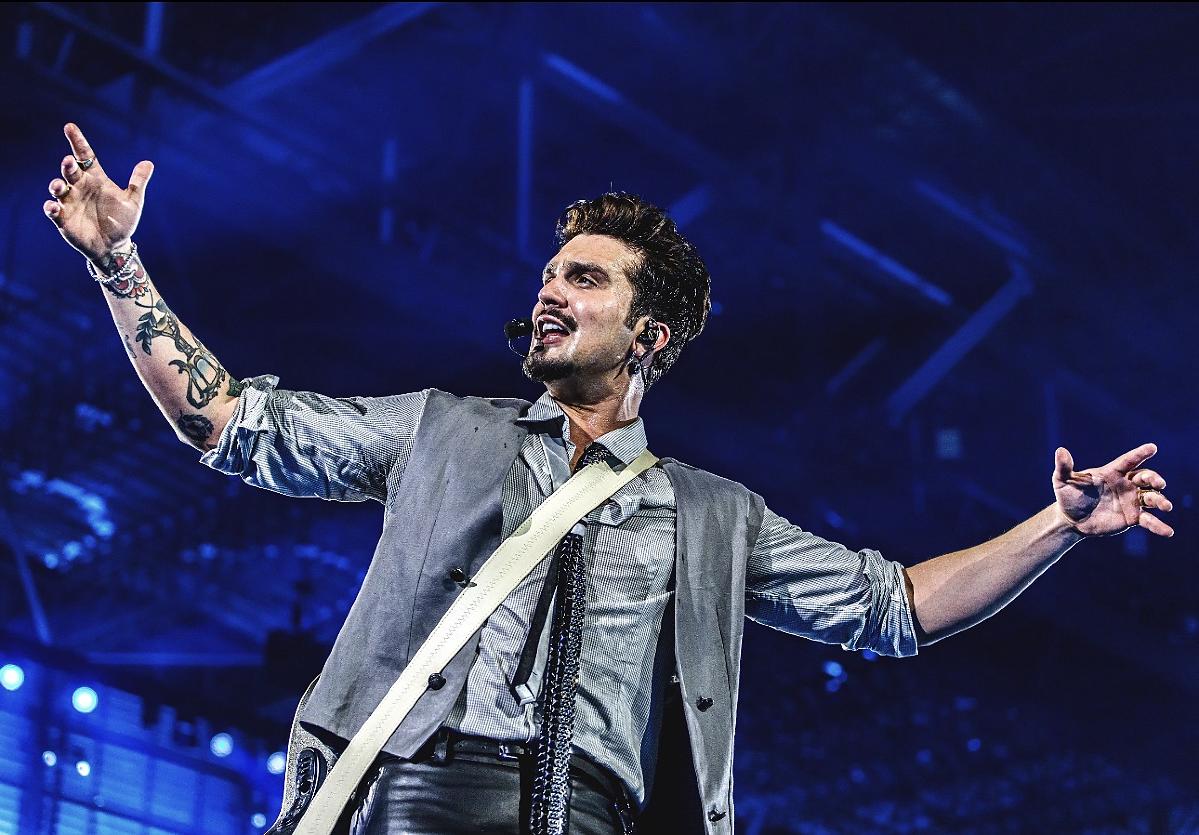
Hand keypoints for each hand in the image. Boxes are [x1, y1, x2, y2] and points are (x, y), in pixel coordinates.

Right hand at [43, 123, 153, 264]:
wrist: (114, 246)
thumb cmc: (122, 221)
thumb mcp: (133, 201)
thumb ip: (137, 182)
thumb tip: (149, 162)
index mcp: (96, 179)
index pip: (85, 156)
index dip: (78, 141)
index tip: (70, 127)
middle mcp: (80, 187)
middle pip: (70, 171)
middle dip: (68, 165)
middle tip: (70, 161)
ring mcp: (70, 202)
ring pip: (58, 188)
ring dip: (57, 185)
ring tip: (60, 185)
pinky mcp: (63, 218)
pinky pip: (53, 211)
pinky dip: (51, 208)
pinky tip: (54, 207)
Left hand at [1053, 443, 1173, 537]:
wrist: (1071, 519)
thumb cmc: (1068, 496)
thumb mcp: (1062, 481)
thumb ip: (1064, 467)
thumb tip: (1060, 450)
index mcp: (1111, 473)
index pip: (1128, 461)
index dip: (1140, 454)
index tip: (1152, 448)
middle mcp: (1125, 485)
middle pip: (1145, 477)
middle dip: (1154, 478)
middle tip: (1159, 483)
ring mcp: (1131, 501)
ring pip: (1151, 497)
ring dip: (1160, 500)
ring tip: (1166, 506)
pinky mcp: (1133, 518)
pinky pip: (1149, 521)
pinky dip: (1159, 526)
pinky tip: (1168, 532)